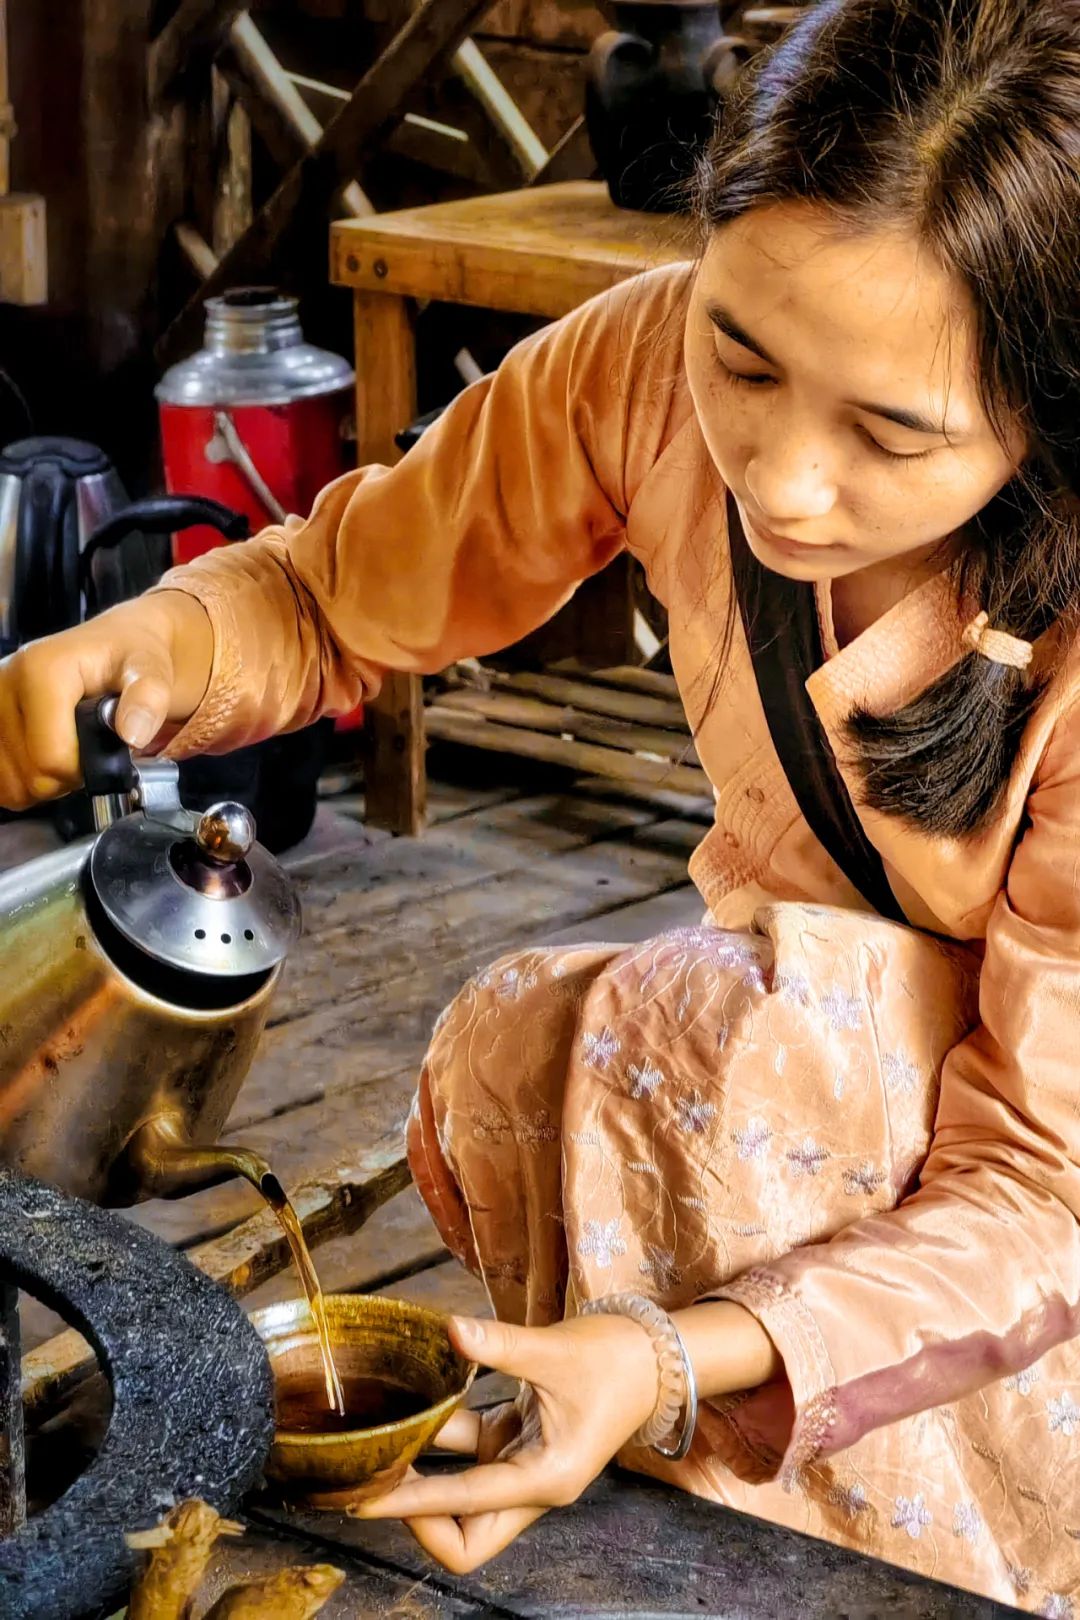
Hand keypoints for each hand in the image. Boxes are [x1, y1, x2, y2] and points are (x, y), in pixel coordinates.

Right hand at [0, 590, 213, 808]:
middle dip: (66, 776)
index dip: (84, 769)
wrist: (111, 644)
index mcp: (40, 670)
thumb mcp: (151, 670)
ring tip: (68, 750)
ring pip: (10, 783)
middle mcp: (4, 683)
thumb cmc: (129, 656)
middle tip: (89, 750)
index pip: (52, 758)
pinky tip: (45, 756)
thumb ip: (148, 699)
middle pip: (30, 775)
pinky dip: (24, 779)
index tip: (103, 750)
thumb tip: (132, 734)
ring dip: (45, 780)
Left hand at [351, 1313, 658, 1574]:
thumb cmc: (614, 1358)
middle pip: (465, 1536)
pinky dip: (441, 1431)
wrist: (652, 1354)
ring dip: (423, 1474)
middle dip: (418, 1516)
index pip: (465, 1509)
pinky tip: (413, 1401)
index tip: (365, 1499)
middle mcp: (531, 1485)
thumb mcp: (553, 1350)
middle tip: (374, 1477)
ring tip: (376, 1445)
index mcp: (546, 1479)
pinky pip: (469, 1450)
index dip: (411, 1508)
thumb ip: (498, 1345)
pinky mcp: (517, 1440)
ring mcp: (522, 1465)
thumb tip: (449, 1330)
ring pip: (462, 1496)